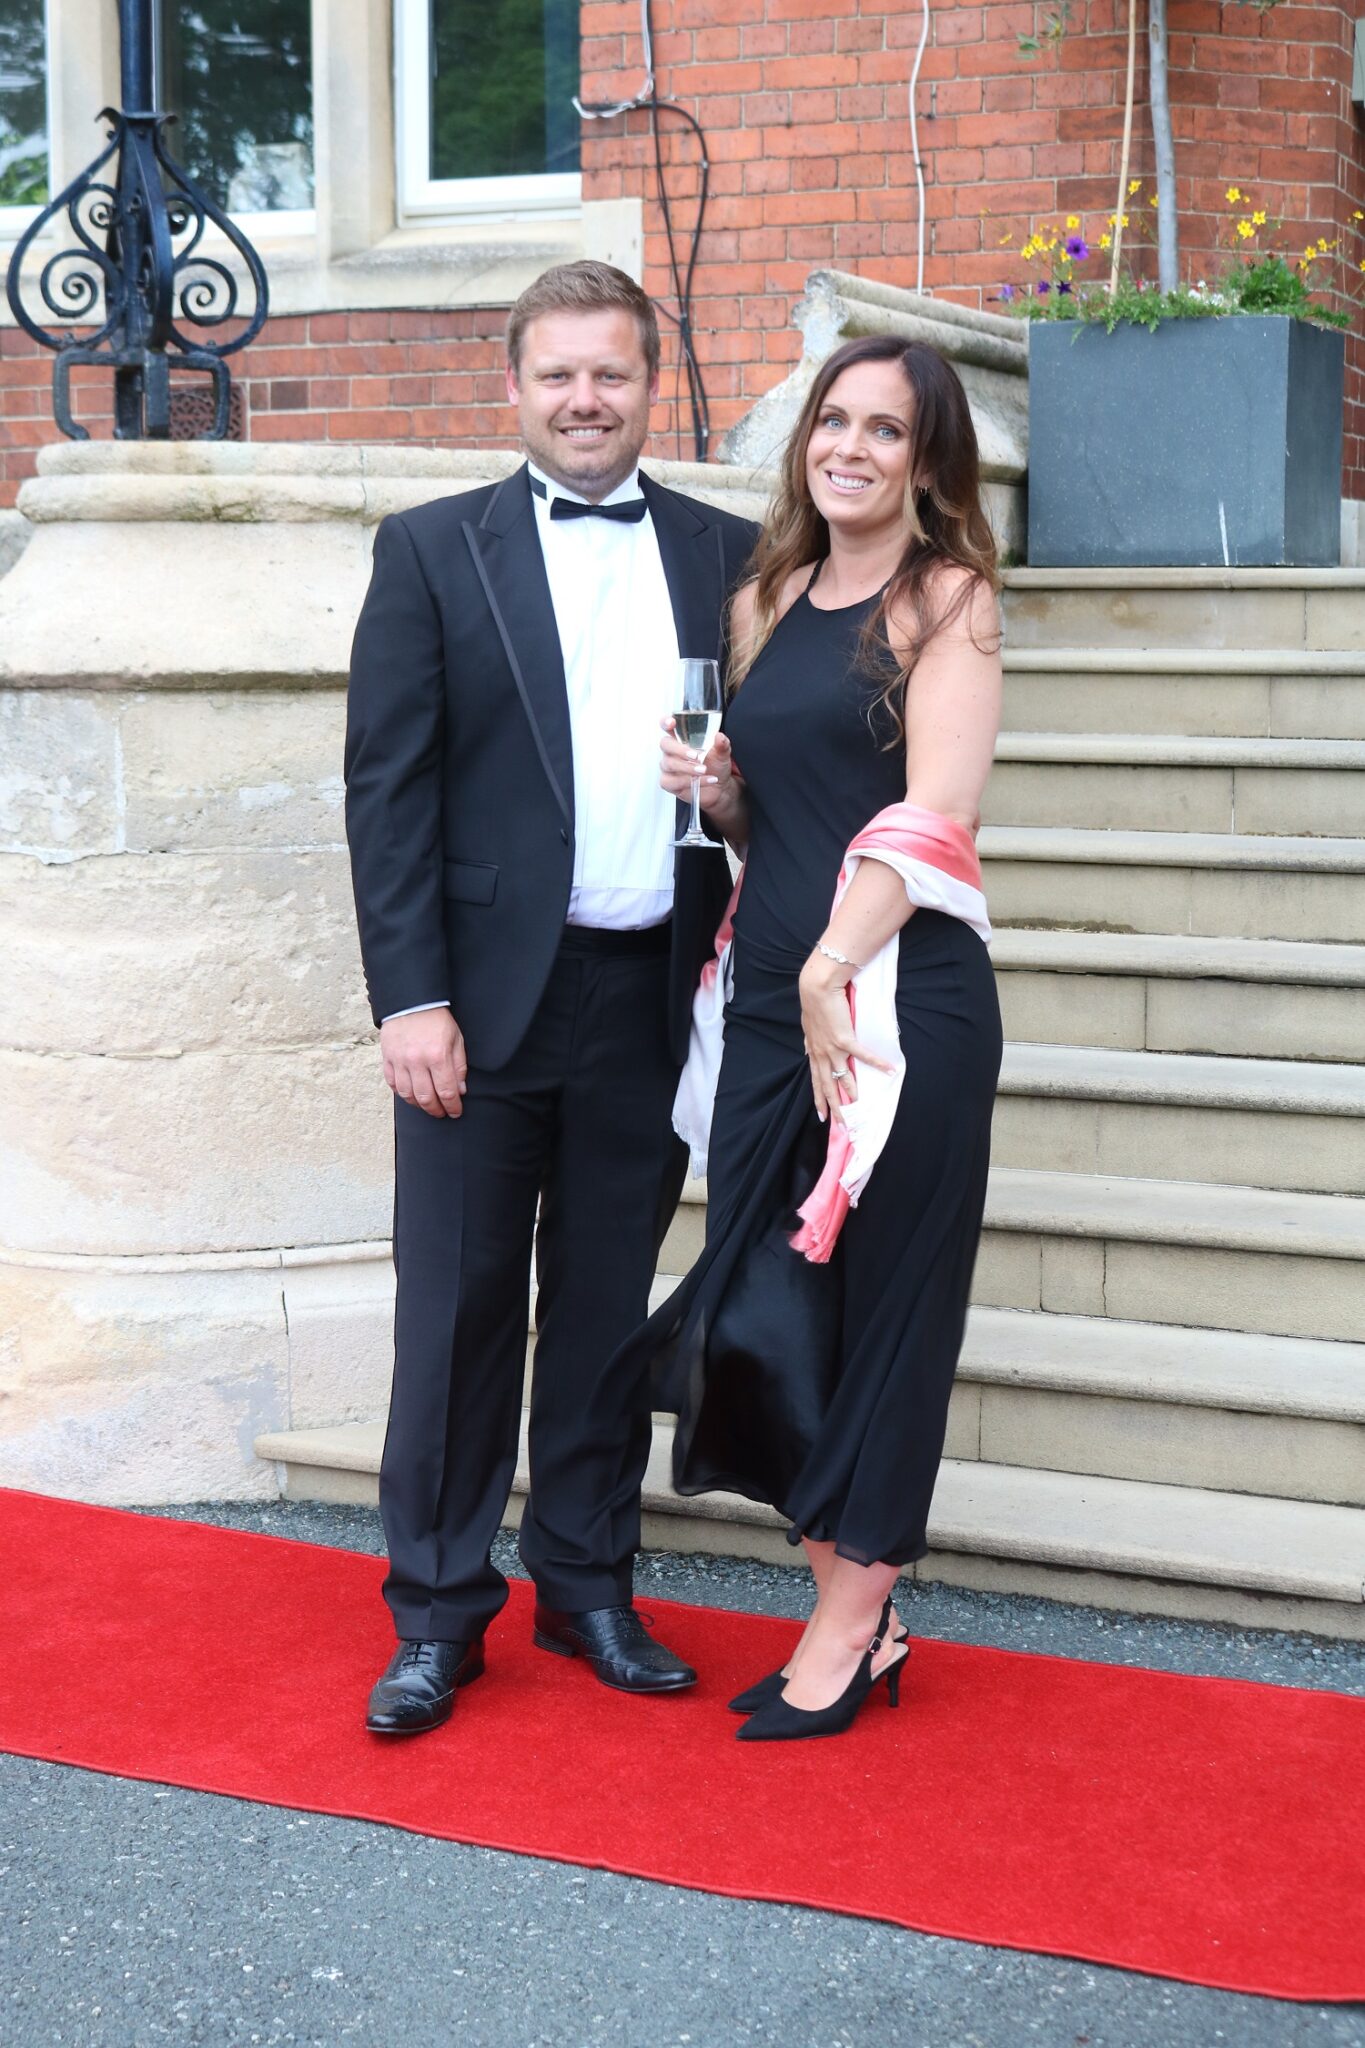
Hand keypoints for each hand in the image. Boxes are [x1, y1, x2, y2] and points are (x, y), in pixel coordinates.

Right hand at [380, 1008, 467, 1117]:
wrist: (412, 1002)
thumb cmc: (437, 1020)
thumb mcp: (456, 1040)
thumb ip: (459, 1066)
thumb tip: (460, 1090)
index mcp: (438, 1056)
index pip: (447, 1092)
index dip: (452, 1107)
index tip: (455, 1112)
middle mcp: (418, 1061)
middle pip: (426, 1098)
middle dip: (436, 1110)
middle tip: (442, 1113)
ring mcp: (400, 1061)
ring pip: (407, 1094)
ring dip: (419, 1105)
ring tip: (427, 1106)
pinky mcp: (388, 1058)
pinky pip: (392, 1083)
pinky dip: (401, 1093)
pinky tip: (410, 1095)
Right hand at [659, 717, 737, 818]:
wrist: (719, 787)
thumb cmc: (715, 766)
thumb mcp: (722, 753)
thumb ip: (721, 744)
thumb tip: (719, 737)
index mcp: (681, 738)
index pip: (667, 726)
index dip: (665, 722)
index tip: (672, 723)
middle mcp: (672, 751)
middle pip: (665, 744)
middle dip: (680, 750)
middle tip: (696, 756)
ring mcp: (668, 767)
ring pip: (669, 764)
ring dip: (688, 767)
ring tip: (704, 770)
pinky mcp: (669, 783)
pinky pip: (672, 782)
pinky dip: (689, 782)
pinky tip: (705, 780)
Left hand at [798, 954, 892, 1124]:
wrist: (818, 988)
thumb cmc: (814, 1004)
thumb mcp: (808, 1027)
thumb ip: (810, 1041)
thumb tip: (808, 1049)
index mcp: (814, 1052)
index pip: (816, 1081)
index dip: (819, 1099)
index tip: (821, 1116)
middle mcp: (821, 1054)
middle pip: (827, 1086)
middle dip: (833, 1107)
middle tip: (841, 1124)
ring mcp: (833, 1048)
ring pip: (842, 1078)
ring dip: (851, 1094)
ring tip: (859, 1108)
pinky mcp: (844, 1038)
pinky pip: (863, 1055)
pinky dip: (877, 1063)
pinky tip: (889, 1070)